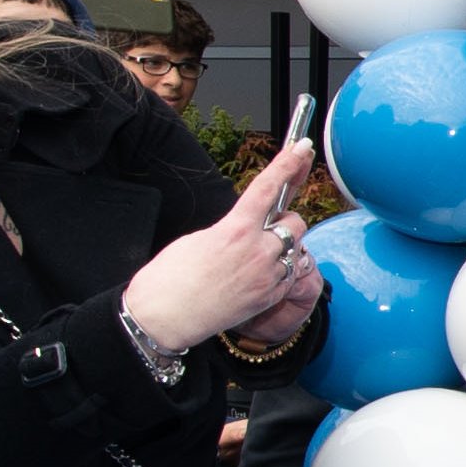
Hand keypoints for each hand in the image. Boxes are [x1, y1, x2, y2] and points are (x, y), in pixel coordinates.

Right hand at [129, 140, 321, 352]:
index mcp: (234, 229)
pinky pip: (289, 276)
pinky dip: (280, 272)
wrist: (162, 319)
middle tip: (263, 231)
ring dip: (283, 248)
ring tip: (254, 259)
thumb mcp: (199, 239)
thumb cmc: (170, 278)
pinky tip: (256, 278)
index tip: (303, 148)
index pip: (268, 187)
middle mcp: (256, 251)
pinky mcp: (268, 298)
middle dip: (283, 223)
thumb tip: (248, 227)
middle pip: (294, 223)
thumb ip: (231, 229)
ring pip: (295, 250)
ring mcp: (265, 277)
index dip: (289, 163)